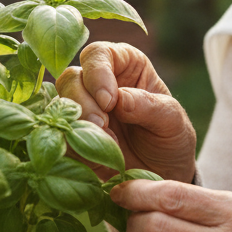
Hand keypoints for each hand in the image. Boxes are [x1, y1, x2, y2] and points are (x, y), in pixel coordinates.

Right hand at [57, 42, 196, 181]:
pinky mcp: (72, 136)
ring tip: (105, 143)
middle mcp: (97, 83)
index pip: (98, 54)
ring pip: (59, 106)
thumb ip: (150, 107)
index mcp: (124, 65)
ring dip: (77, 124)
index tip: (109, 101)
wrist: (163, 177)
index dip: (97, 73)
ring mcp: (81, 110)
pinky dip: (72, 145)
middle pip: (71, 78)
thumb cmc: (171, 140)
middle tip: (102, 125)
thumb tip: (120, 99)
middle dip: (83, 102)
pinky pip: (58, 135)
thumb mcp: (173, 121)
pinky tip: (95, 156)